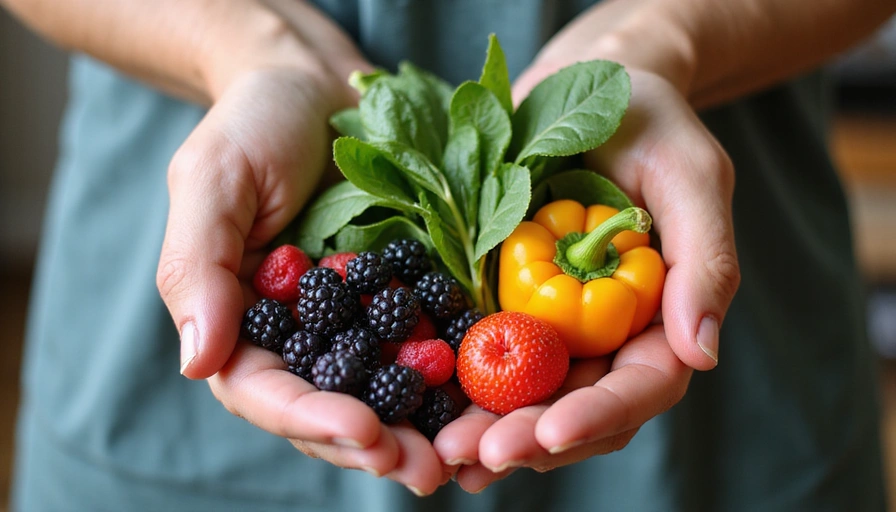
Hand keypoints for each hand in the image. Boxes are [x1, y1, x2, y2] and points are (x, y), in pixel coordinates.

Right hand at [155, 61, 447, 494]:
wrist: (318, 87)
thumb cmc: (253, 125)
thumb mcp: (212, 182)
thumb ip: (200, 269)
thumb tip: (196, 362)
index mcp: (241, 324)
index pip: (267, 391)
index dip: (313, 418)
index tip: (364, 431)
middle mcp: (300, 336)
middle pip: (331, 409)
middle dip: (378, 444)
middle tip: (426, 468)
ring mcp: (356, 323)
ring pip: (385, 392)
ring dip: (422, 429)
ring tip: (463, 455)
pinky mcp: (404, 300)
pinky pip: (429, 344)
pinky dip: (457, 376)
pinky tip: (489, 397)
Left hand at [433, 50, 738, 491]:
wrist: (582, 83)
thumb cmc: (648, 120)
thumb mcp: (688, 174)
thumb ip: (704, 259)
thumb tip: (702, 352)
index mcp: (661, 314)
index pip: (641, 385)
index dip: (599, 414)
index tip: (552, 433)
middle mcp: (606, 331)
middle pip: (575, 407)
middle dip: (528, 438)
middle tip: (474, 455)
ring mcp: (552, 321)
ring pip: (525, 396)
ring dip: (486, 428)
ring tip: (440, 450)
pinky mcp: (502, 299)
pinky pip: (480, 352)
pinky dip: (455, 386)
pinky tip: (422, 410)